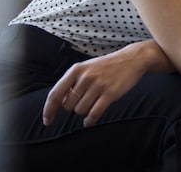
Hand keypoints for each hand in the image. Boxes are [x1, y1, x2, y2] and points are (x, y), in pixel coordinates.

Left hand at [42, 41, 162, 126]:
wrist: (132, 59)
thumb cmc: (107, 66)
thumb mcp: (86, 68)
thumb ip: (72, 82)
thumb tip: (59, 102)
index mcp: (76, 70)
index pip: (55, 94)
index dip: (49, 110)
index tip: (48, 120)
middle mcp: (85, 77)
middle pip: (68, 105)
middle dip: (73, 107)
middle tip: (83, 101)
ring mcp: (98, 85)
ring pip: (80, 110)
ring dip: (84, 111)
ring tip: (93, 103)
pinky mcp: (110, 93)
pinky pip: (94, 113)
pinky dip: (90, 120)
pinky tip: (90, 121)